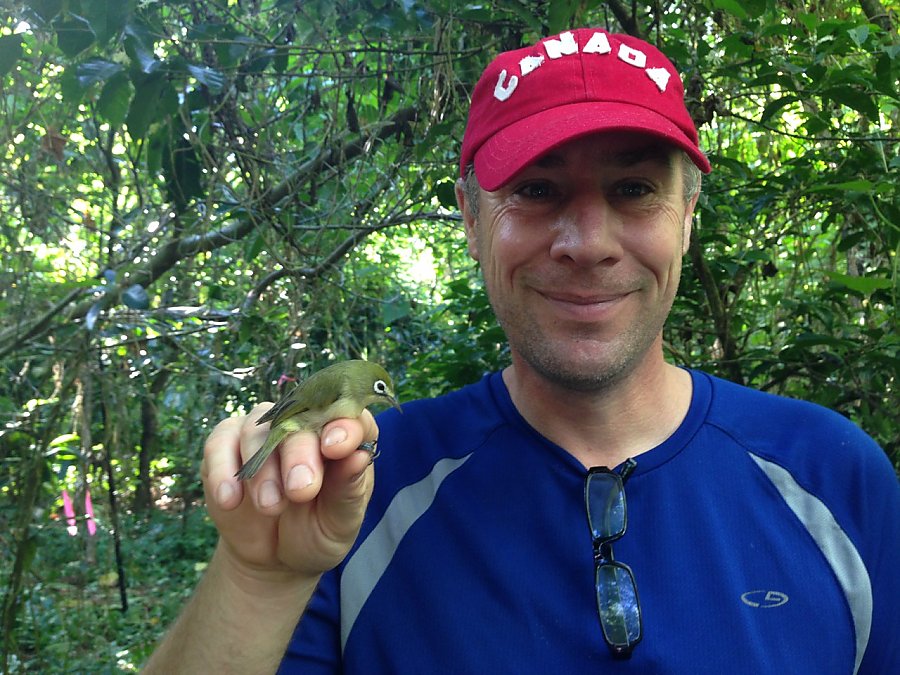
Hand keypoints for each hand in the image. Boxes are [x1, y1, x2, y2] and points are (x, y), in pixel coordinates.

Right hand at [201, 403, 376, 582]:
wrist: (274, 558)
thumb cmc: (317, 530)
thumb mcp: (340, 520)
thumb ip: (349, 488)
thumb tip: (359, 455)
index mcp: (340, 438)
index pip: (348, 417)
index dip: (343, 427)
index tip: (336, 447)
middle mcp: (301, 425)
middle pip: (299, 420)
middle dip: (300, 454)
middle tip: (300, 490)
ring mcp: (261, 433)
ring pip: (257, 431)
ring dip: (263, 469)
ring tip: (270, 506)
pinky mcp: (225, 448)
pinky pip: (218, 445)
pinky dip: (223, 471)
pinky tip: (230, 500)